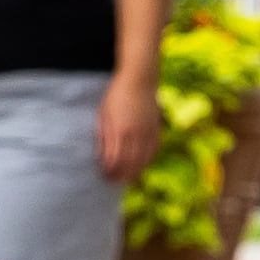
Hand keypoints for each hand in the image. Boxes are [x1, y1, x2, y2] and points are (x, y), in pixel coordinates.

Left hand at [98, 69, 158, 183]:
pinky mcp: (156, 131)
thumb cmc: (116, 95)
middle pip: (129, 165)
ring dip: (133, 172)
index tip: (103, 173)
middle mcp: (136, 134)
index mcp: (120, 130)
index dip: (109, 170)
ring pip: (143, 161)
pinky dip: (145, 162)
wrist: (140, 80)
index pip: (114, 160)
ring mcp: (148, 133)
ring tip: (125, 178)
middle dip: (120, 175)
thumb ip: (104, 136)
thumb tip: (102, 156)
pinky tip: (139, 165)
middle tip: (112, 180)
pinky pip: (152, 152)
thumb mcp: (104, 114)